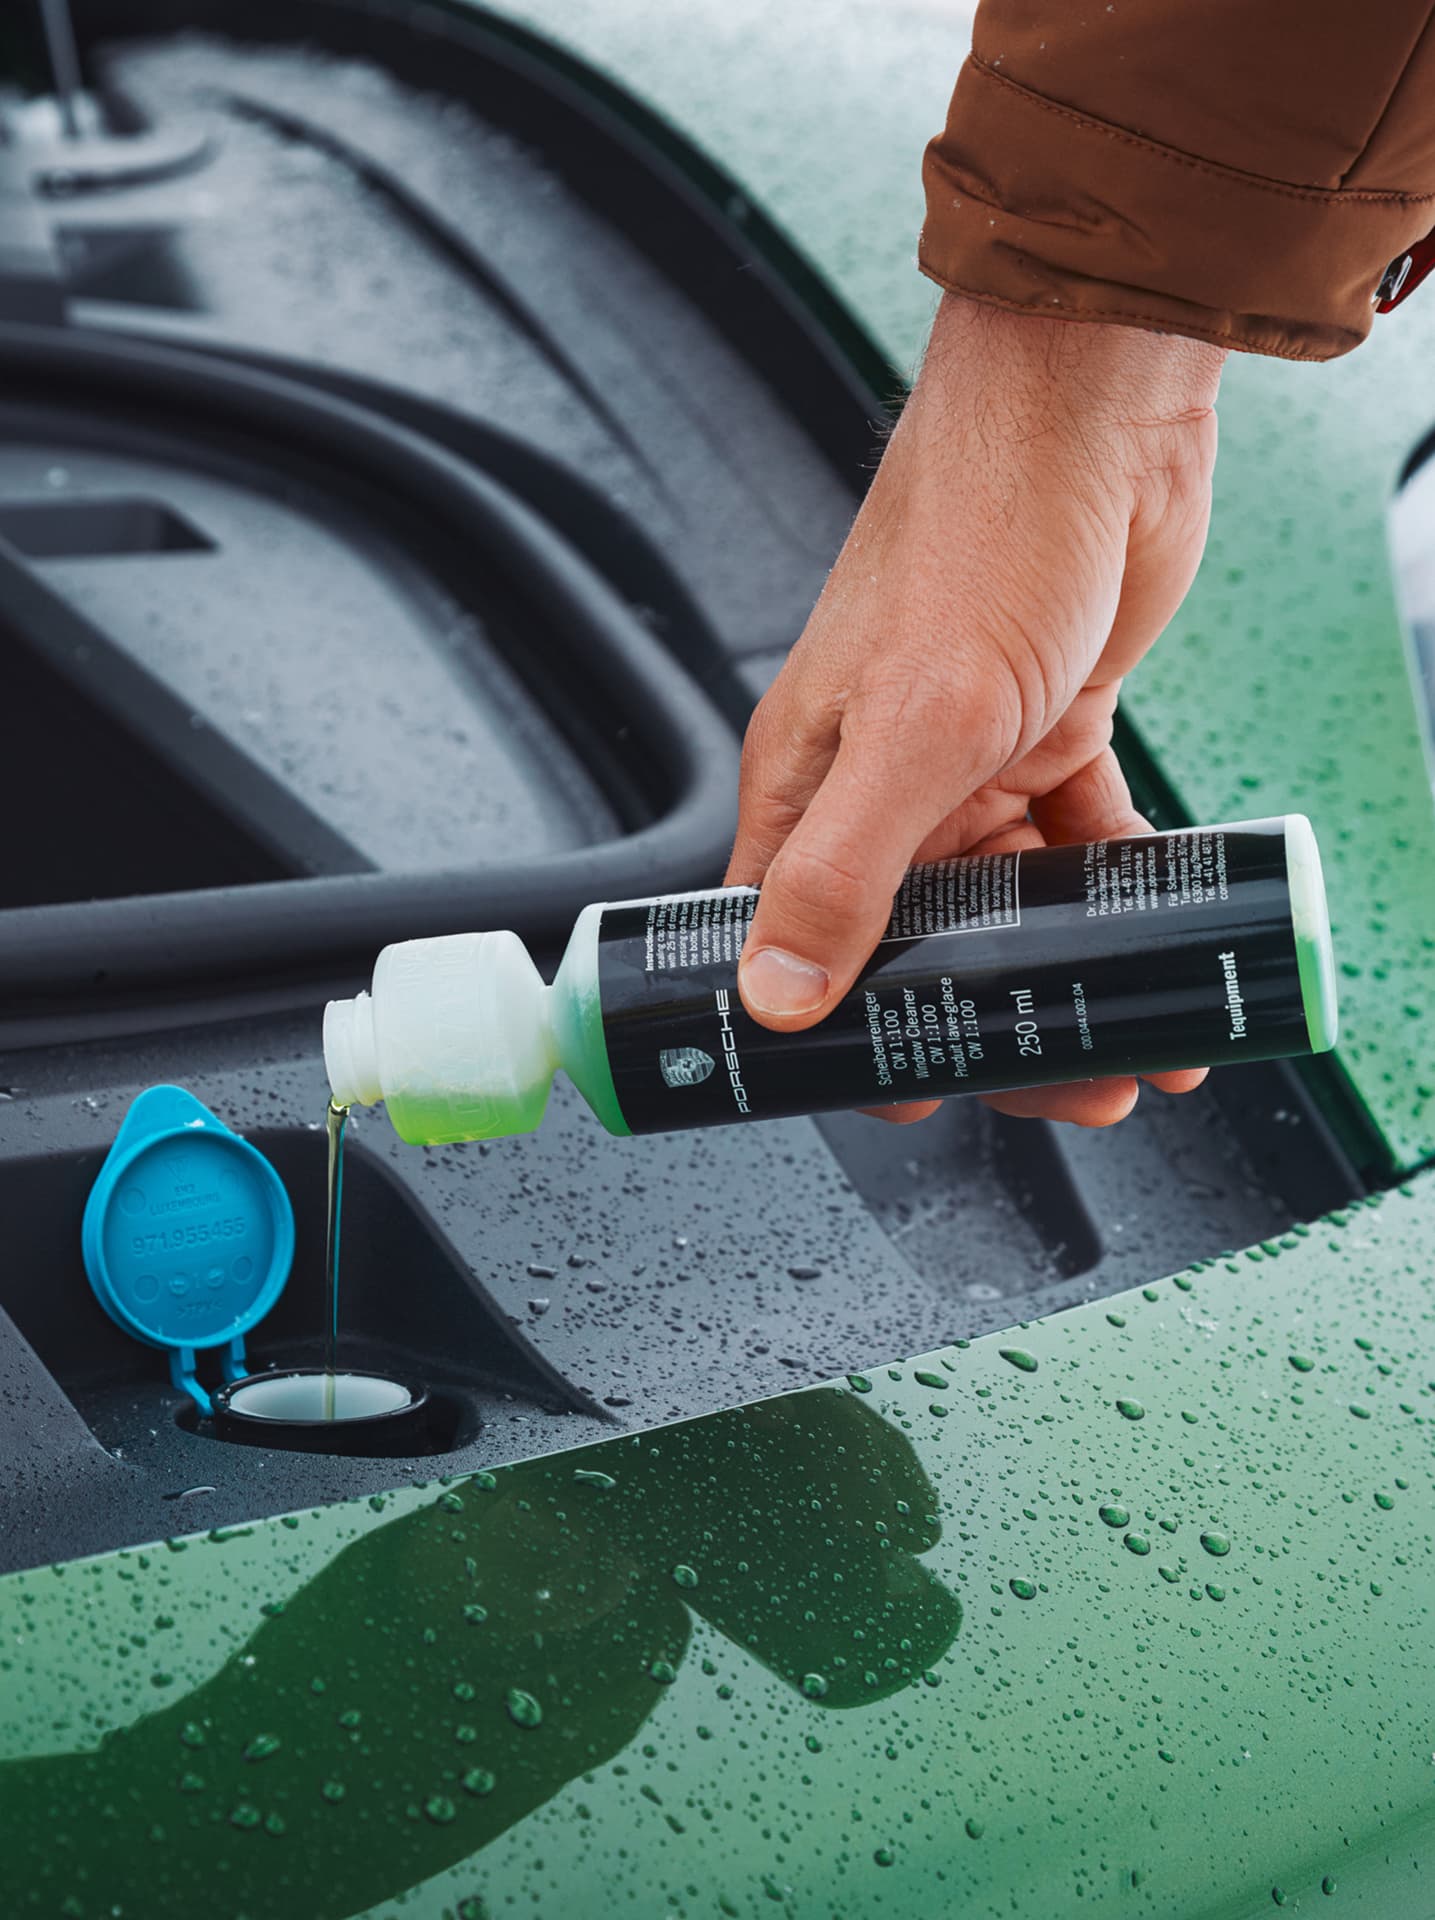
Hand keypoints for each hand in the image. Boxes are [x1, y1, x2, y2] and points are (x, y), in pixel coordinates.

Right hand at [726, 292, 1224, 1126]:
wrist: (1102, 410)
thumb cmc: (987, 530)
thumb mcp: (916, 723)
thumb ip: (845, 867)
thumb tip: (776, 995)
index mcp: (809, 785)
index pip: (788, 945)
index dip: (839, 1032)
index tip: (910, 1095)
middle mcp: (880, 785)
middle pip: (919, 948)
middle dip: (990, 1027)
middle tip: (1068, 1084)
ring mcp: (967, 765)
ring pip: (1008, 911)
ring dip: (1066, 979)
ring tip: (1139, 1042)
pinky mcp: (1048, 737)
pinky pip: (1079, 849)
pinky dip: (1116, 903)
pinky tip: (1162, 945)